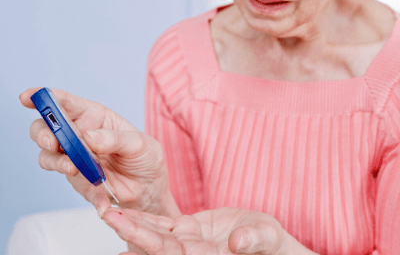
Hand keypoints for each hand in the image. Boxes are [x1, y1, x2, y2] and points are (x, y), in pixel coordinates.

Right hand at [20, 88, 180, 218]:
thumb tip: (89, 137)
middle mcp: (79, 133)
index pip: (65, 102)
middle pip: (46, 128)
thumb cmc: (145, 157)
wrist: (148, 188)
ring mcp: (74, 156)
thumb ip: (115, 139)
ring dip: (56, 161)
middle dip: (44, 133)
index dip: (45, 97)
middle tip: (53, 142)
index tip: (29, 97)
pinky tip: (101, 196)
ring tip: (75, 167)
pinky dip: (83, 187)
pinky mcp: (76, 178)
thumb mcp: (139, 144)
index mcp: (94, 116)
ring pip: (47, 156)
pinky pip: (69, 182)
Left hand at [103, 207, 307, 254]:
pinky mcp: (191, 229)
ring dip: (134, 224)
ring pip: (157, 234)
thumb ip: (253, 240)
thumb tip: (237, 243)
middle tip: (109, 217)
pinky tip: (129, 215)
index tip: (126, 236)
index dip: (149, 244)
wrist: (272, 246)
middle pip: (157, 245)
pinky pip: (165, 225)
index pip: (172, 254)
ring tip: (111, 213)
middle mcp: (193, 253)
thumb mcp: (268, 239)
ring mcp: (189, 242)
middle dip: (133, 231)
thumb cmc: (275, 246)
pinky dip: (147, 220)